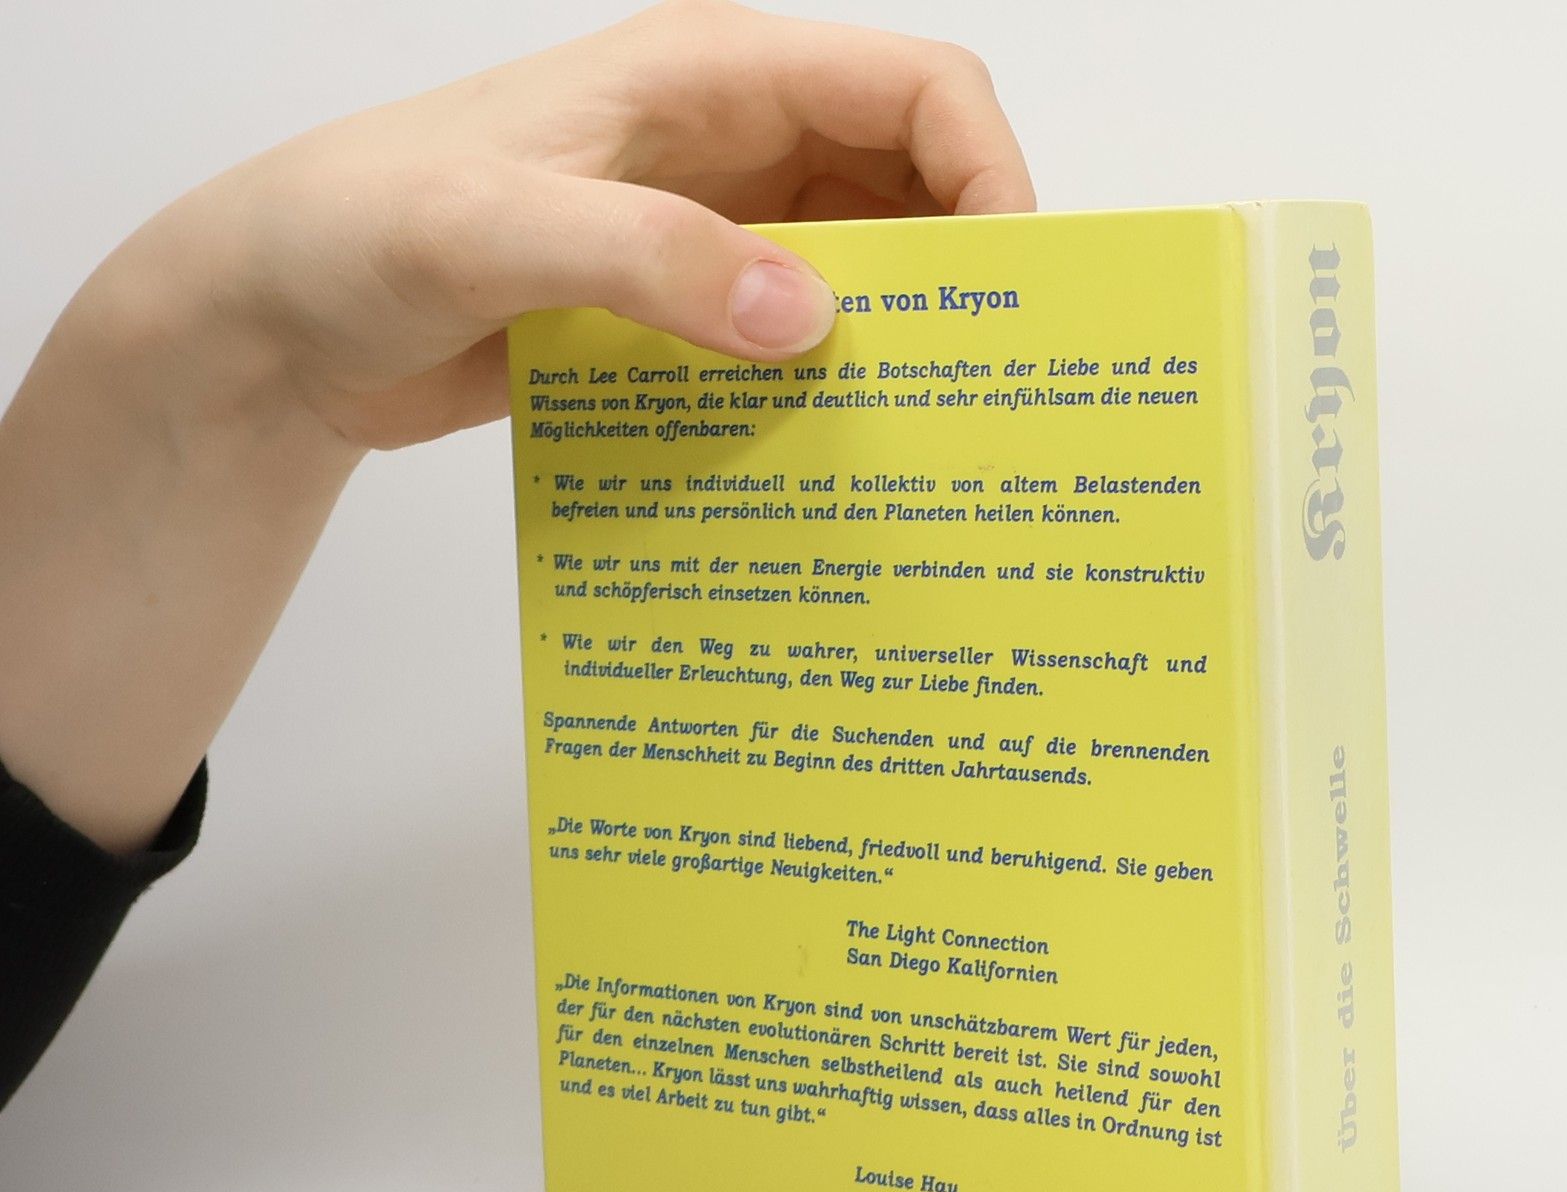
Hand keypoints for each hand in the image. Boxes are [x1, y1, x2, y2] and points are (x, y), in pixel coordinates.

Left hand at [116, 0, 1035, 450]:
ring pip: (862, 280)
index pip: (914, 89)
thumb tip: (806, 318)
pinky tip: (833, 464)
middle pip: (910, 190)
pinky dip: (827, 399)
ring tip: (927, 445)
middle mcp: (730, 148)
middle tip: (990, 394)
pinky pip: (792, 352)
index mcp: (708, 77)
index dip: (990, 174)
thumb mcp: (495, 232)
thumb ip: (650, 261)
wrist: (281, 321)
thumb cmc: (357, 229)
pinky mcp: (681, 320)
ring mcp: (708, 237)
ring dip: (900, 351)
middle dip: (964, 278)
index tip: (1011, 291)